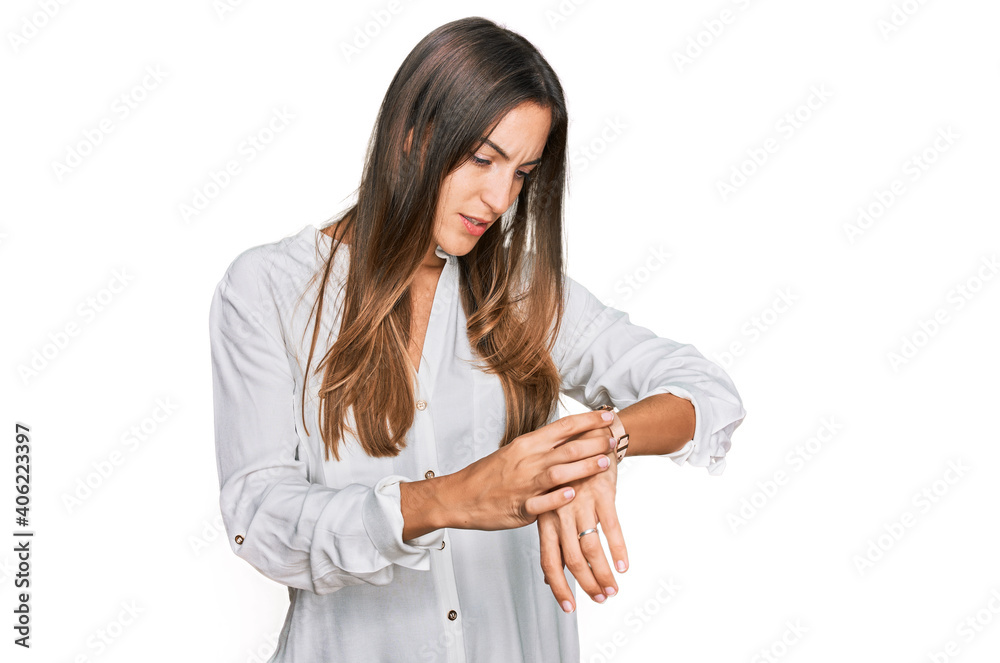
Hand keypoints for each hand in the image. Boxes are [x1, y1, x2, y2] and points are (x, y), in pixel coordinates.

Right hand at [439, 410, 617, 531]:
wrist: (460, 495)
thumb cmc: (489, 474)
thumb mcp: (515, 452)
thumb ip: (542, 446)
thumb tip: (567, 437)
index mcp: (528, 444)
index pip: (564, 427)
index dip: (589, 421)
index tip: (609, 417)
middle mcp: (528, 460)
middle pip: (568, 448)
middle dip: (595, 443)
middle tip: (615, 440)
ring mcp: (524, 484)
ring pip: (559, 472)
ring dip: (585, 468)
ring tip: (606, 464)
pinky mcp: (520, 507)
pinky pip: (540, 502)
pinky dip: (557, 498)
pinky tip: (572, 495)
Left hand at [537, 427, 627, 612]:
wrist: (588, 438)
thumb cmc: (570, 475)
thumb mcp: (553, 505)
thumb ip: (553, 539)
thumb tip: (550, 573)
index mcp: (545, 517)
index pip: (549, 559)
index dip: (558, 585)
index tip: (568, 608)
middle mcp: (561, 512)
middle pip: (571, 558)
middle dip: (586, 584)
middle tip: (599, 600)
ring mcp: (581, 503)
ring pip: (591, 546)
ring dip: (603, 572)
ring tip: (613, 589)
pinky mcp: (602, 493)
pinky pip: (611, 526)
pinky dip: (619, 549)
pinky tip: (624, 565)